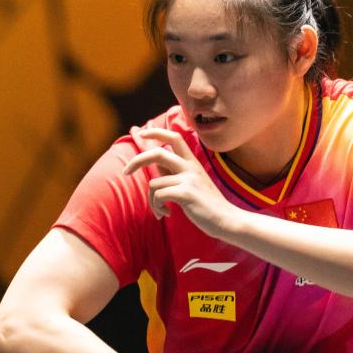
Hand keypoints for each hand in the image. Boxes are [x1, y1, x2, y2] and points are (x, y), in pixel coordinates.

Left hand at [123, 128, 237, 237]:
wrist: (227, 220)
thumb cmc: (207, 205)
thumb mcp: (192, 183)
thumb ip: (175, 173)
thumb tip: (156, 167)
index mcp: (192, 162)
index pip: (174, 137)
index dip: (156, 132)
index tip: (141, 132)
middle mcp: (190, 167)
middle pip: (158, 153)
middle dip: (137, 160)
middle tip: (125, 172)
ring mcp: (189, 179)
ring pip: (154, 183)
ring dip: (151, 200)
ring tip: (161, 210)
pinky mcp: (186, 193)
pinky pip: (159, 196)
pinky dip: (157, 207)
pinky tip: (166, 214)